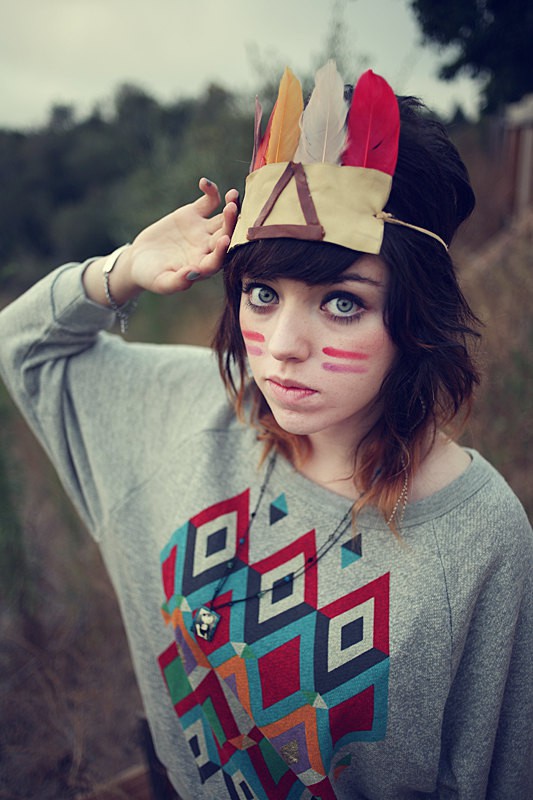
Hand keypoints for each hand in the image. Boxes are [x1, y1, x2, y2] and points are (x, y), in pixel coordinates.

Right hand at [127, 177, 238, 293]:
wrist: (140, 259)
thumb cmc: (150, 276)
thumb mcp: (160, 282)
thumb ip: (177, 282)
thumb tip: (193, 274)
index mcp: (203, 267)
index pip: (218, 260)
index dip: (222, 251)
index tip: (224, 240)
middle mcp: (208, 248)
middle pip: (225, 235)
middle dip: (231, 224)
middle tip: (232, 209)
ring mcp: (204, 230)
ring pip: (223, 218)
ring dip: (230, 206)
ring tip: (232, 194)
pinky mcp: (195, 214)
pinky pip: (209, 201)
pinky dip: (210, 191)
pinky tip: (204, 183)